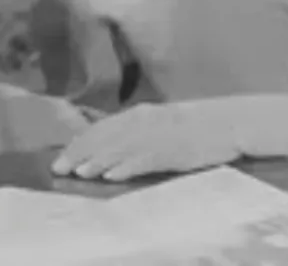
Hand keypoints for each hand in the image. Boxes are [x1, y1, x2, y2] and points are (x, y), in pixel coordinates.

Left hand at [51, 100, 249, 182]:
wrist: (228, 122)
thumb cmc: (194, 125)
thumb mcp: (159, 121)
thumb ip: (134, 130)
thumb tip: (106, 144)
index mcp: (139, 113)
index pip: (101, 128)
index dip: (79, 143)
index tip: (61, 156)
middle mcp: (144, 121)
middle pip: (104, 138)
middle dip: (80, 153)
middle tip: (59, 168)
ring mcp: (157, 135)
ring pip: (120, 149)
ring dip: (96, 161)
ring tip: (79, 173)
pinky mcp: (172, 150)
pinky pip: (144, 159)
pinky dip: (125, 167)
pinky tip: (111, 175)